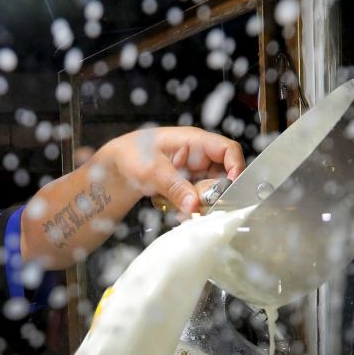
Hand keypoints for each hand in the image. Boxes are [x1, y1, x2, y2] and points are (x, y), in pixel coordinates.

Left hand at [97, 127, 244, 216]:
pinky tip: (180, 213)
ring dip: (204, 204)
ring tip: (186, 213)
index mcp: (195, 141)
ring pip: (213, 191)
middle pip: (224, 175)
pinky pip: (200, 199)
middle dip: (216, 194)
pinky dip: (193, 208)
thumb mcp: (151, 171)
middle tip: (202, 208)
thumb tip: (195, 205)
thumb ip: (174, 187)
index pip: (228, 149)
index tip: (232, 190)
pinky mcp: (189, 187)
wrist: (117, 167)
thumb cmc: (133, 156)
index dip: (236, 168)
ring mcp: (195, 172)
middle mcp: (200, 156)